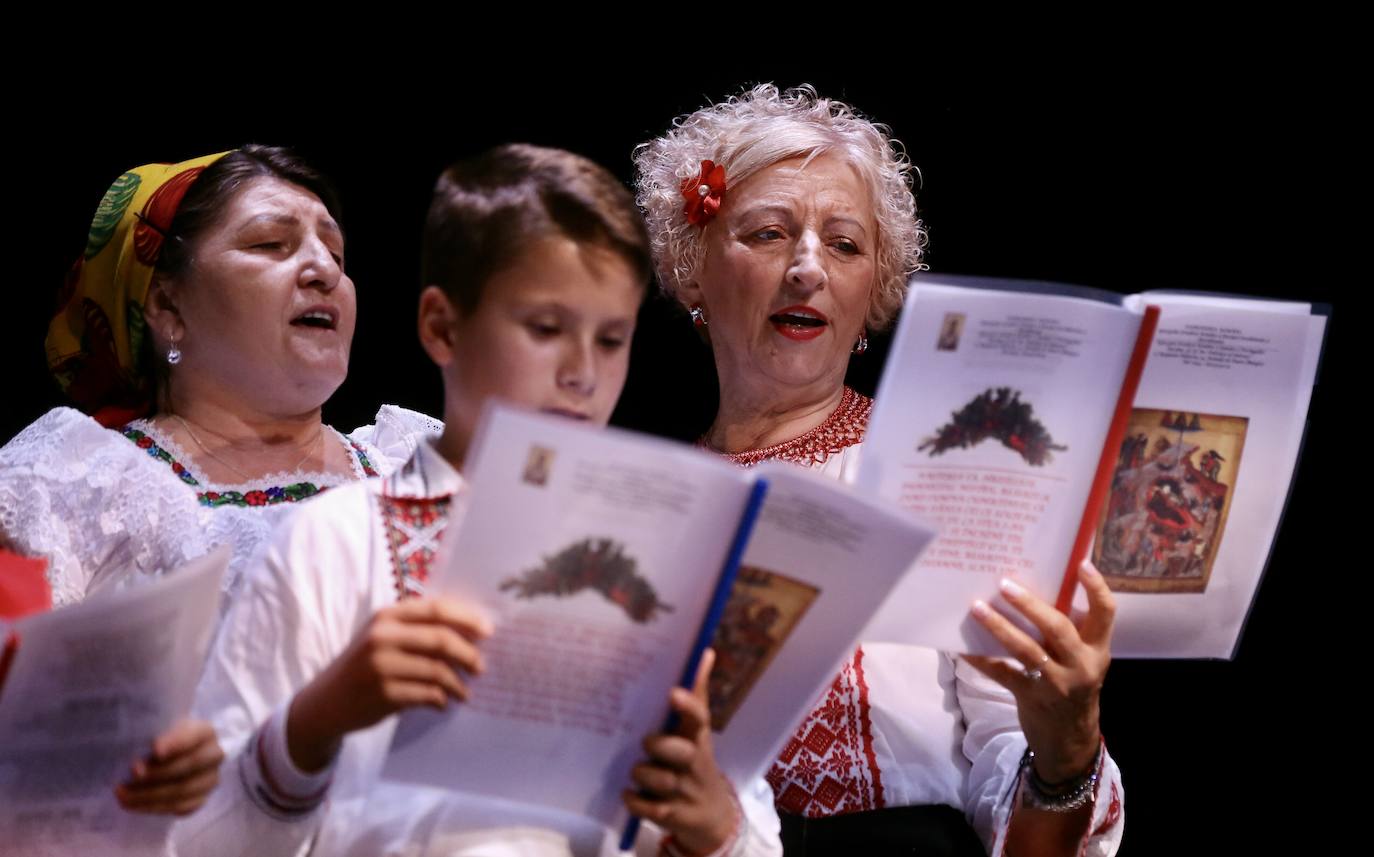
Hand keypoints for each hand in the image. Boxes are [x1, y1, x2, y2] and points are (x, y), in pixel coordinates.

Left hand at [115, 719, 223, 815]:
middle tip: (131, 776)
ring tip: (123, 794)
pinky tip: (134, 805)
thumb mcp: (157, 729)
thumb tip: (137, 765)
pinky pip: (180, 807)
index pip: (194, 736)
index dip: (176, 743)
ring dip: (150, 794)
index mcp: (204, 732)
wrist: (168, 756)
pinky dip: (155, 807)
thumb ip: (149, 738)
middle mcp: (213, 755)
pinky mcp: (201, 799)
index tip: (155, 750)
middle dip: (157, 773)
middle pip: (189, 765)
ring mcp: (209, 779)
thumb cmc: (159, 738)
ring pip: (184, 790)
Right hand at [287, 596, 492, 771]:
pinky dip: (441, 699)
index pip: (436, 610)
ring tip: (464, 692)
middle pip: (441, 639)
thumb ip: (417, 630)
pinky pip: (427, 694)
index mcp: (386, 617)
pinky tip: (443, 703)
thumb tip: (471, 633)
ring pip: (437, 670)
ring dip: (457, 684)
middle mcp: (382, 637)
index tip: (489, 631)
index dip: (467, 618)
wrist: (325, 702)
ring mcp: (381, 665)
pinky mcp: (383, 693)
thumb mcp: (383, 637)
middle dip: (468, 654)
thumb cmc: (364, 665)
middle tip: (480, 667)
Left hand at [623, 649, 738, 854]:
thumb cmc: (695, 761)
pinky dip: (635, 802)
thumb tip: (704, 651)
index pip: (699, 718)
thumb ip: (696, 694)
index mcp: (698, 738)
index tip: (672, 692)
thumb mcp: (698, 731)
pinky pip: (649, 809)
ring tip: (636, 771)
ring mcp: (685, 791)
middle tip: (646, 742)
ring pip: (661, 781)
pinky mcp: (673, 815)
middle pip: (681, 752)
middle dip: (660, 746)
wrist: (711, 814)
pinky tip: (627, 795)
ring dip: (643, 774)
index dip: (687, 705)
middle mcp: (694, 763)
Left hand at [965, 560, 1113, 782]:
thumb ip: (1070, 631)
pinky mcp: (1030, 697)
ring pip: (1026, 650)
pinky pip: (1001, 673)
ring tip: (976, 607)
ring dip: (1000, 627)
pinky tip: (961, 645)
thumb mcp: (1083, 660)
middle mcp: (1080, 665)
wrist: (1070, 740)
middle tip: (1004, 584)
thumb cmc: (1073, 686)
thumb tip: (1036, 586)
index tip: (1082, 563)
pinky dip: (980, 658)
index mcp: (1097, 650)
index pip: (1106, 614)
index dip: (1097, 588)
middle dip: (1030, 605)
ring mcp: (1055, 684)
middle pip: (1057, 628)